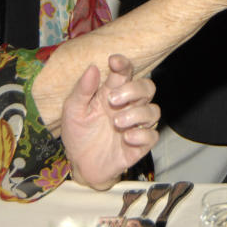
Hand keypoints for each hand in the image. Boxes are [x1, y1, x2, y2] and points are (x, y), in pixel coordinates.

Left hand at [61, 54, 158, 189]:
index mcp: (112, 92)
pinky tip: (126, 137)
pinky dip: (142, 135)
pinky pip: (152, 136)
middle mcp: (128, 106)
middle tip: (112, 100)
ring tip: (116, 123)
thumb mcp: (73, 110)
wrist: (79, 165)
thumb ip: (82, 90)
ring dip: (137, 114)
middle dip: (133, 90)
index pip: (126, 72)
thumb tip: (92, 67)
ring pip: (154, 111)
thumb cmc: (78, 133)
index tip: (114, 62)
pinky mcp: (139, 146)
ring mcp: (135, 126)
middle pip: (147, 88)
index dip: (124, 64)